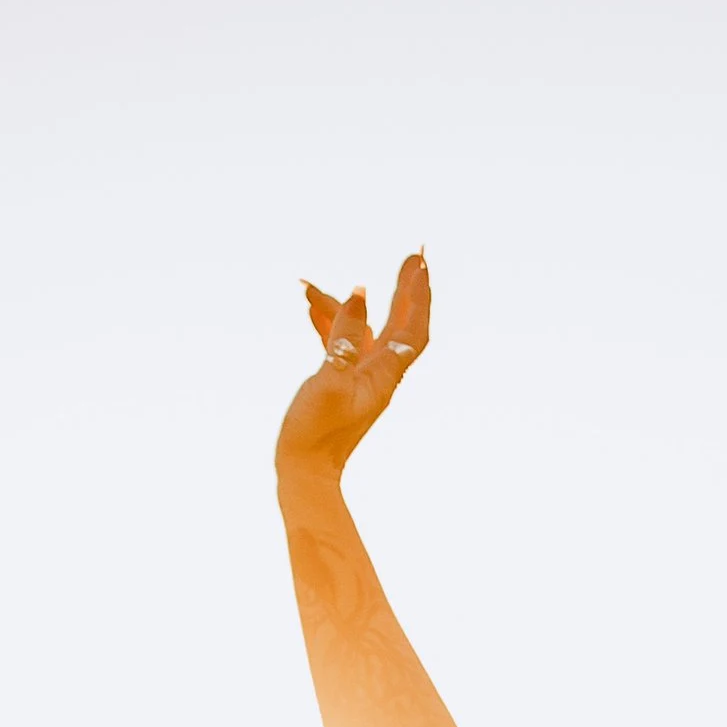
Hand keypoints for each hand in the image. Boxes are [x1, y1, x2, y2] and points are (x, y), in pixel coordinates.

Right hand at [274, 250, 429, 489]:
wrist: (305, 471)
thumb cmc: (317, 432)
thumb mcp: (330, 379)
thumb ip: (345, 337)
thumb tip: (360, 295)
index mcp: (385, 375)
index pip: (412, 327)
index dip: (419, 294)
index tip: (421, 263)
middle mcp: (378, 374)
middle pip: (400, 323)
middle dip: (405, 288)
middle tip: (412, 255)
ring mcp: (360, 378)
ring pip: (360, 330)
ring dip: (343, 304)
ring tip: (309, 286)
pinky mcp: (340, 383)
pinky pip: (340, 343)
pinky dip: (328, 322)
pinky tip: (309, 305)